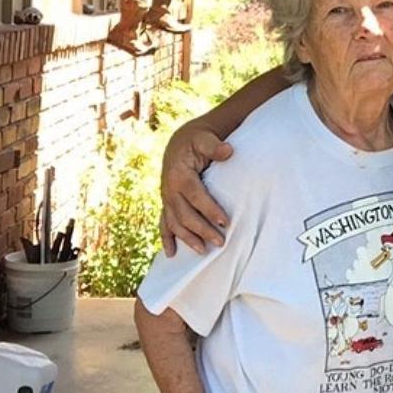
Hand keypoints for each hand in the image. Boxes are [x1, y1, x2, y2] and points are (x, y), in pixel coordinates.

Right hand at [160, 124, 233, 255]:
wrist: (181, 142)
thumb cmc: (197, 141)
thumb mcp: (205, 139)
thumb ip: (215, 146)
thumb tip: (228, 151)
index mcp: (179, 175)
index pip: (195, 196)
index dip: (209, 210)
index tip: (225, 222)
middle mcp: (169, 189)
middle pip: (184, 214)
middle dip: (202, 230)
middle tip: (220, 242)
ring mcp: (166, 198)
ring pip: (174, 223)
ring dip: (187, 238)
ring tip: (203, 251)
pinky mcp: (167, 203)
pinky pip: (164, 223)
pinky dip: (167, 239)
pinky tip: (171, 254)